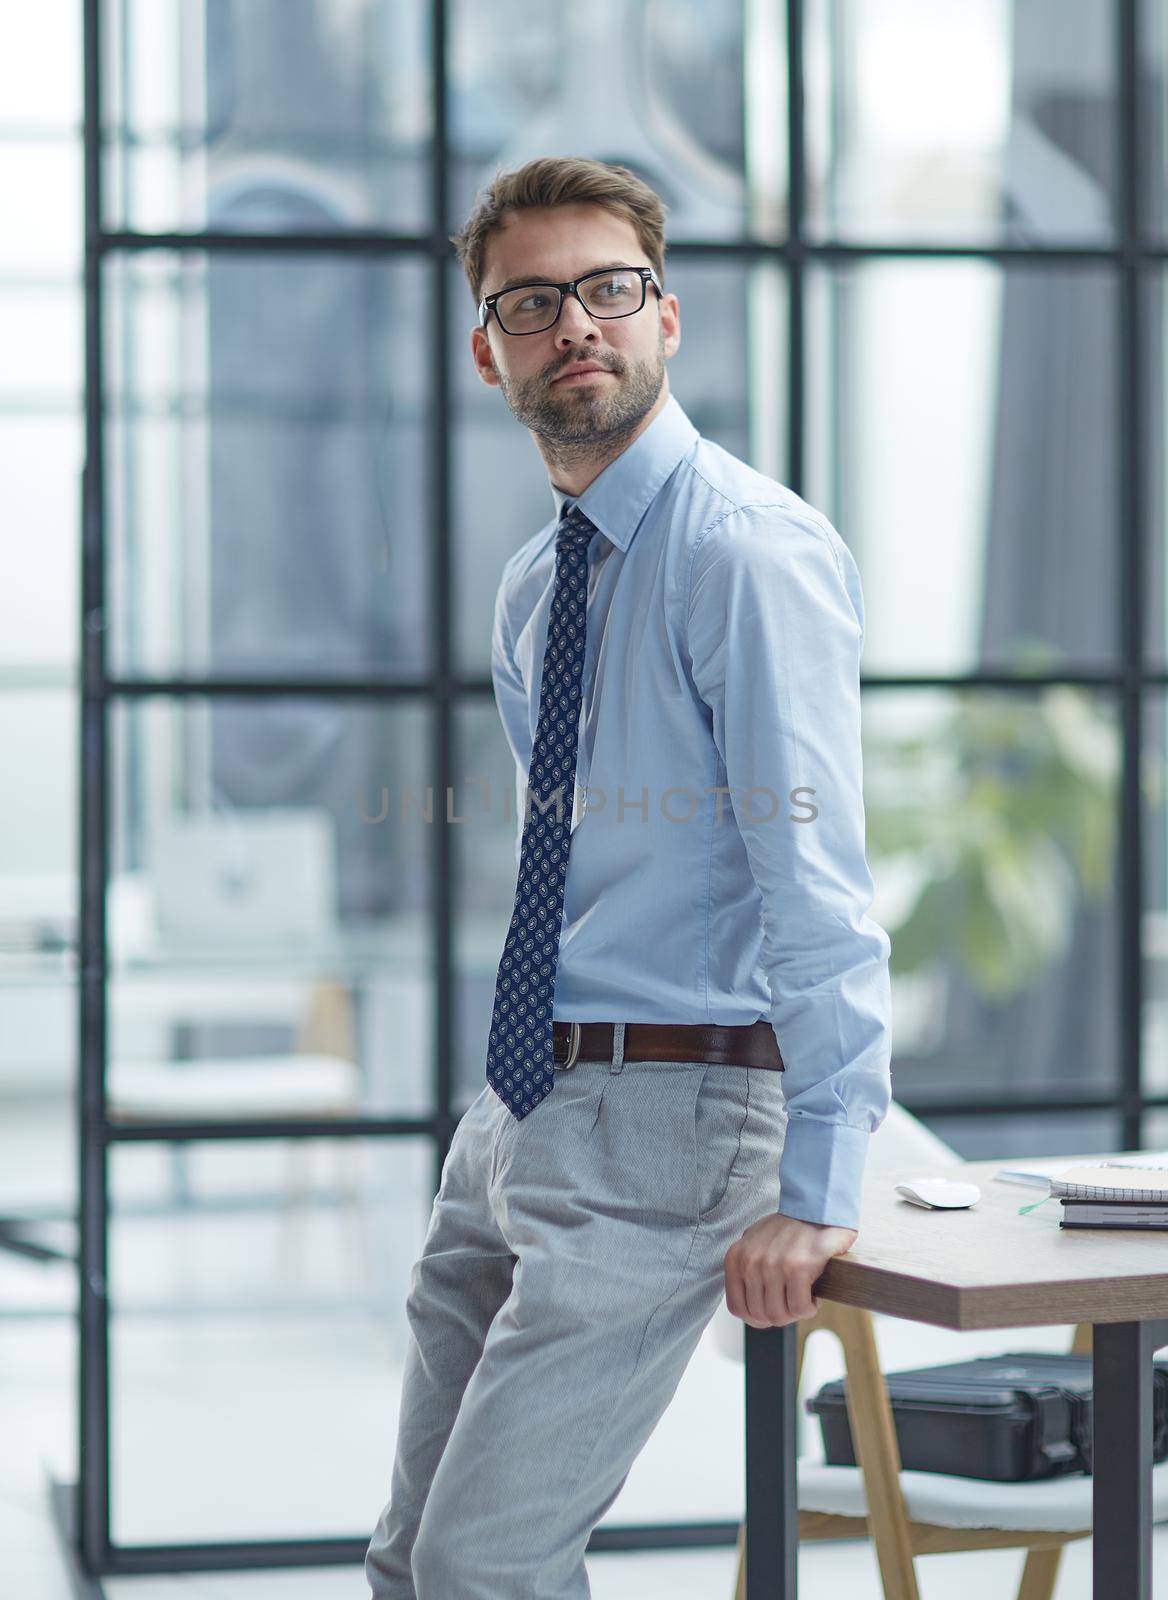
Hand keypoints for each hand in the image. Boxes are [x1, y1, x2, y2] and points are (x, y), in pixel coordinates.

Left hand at [723, 1211, 856, 1326]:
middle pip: (760, 1315)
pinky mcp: (798, 1267)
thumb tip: (746, 1306)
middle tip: (793, 1304)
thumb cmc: (787, 1229)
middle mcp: (750, 1262)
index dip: (757, 1318)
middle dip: (780, 1316)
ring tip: (803, 1299)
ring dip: (795, 1313)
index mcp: (736, 1258)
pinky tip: (814, 1296)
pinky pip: (800, 1308)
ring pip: (780, 1315)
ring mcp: (773, 1265)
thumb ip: (745, 1269)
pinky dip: (809, 1308)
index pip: (738, 1308)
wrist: (815, 1208)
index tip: (772, 1311)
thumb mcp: (754, 1244)